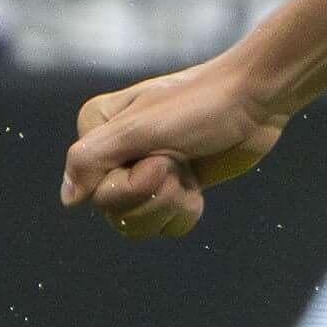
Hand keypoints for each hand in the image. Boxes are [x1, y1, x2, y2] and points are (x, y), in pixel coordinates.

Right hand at [65, 55, 292, 237]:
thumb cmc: (200, 104)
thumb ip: (92, 158)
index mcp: (95, 129)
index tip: (160, 155)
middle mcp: (113, 152)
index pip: (94, 192)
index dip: (132, 185)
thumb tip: (69, 200)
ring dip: (172, 205)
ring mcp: (143, 171)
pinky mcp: (172, 186)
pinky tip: (198, 183)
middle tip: (178, 162)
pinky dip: (186, 212)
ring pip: (138, 225)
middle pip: (114, 212)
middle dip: (156, 195)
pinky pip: (165, 226)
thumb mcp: (141, 128)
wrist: (257, 100)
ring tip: (188, 172)